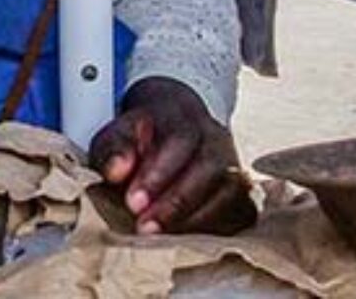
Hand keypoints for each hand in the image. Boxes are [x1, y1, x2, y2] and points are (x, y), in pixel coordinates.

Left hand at [89, 77, 257, 235]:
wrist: (172, 125)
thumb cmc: (141, 136)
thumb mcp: (117, 133)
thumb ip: (113, 149)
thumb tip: (116, 171)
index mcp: (185, 116)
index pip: (180, 141)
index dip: (157, 174)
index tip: (133, 202)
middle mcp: (216, 138)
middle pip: (208, 168)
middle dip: (176, 202)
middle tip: (145, 226)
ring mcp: (234, 163)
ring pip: (229, 192)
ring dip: (195, 219)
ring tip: (161, 238)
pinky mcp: (242, 190)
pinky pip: (240, 212)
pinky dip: (215, 228)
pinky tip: (186, 240)